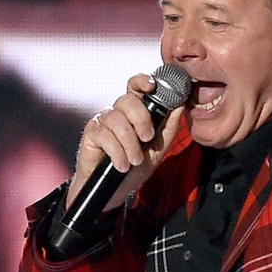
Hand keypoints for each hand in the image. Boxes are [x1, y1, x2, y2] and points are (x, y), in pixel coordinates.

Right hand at [69, 73, 186, 209]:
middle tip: (147, 139)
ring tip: (134, 161)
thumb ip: (169, 127)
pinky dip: (117, 153)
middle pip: (127, 100)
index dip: (142, 82)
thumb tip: (181, 103)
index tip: (153, 87)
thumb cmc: (136, 167)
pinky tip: (121, 165)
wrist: (116, 190)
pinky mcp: (90, 134)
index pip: (136, 87)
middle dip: (141, 120)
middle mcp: (117, 112)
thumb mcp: (159, 148)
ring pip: (116, 119)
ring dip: (130, 143)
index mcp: (135, 111)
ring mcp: (102, 121)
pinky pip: (105, 136)